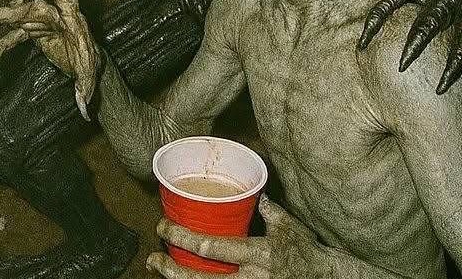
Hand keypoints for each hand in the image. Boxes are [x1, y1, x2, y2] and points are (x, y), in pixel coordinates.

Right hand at [0, 0, 99, 119]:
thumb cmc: (94, 66)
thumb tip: (81, 108)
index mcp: (65, 7)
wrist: (92, 71)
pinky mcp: (28, 34)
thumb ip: (86, 91)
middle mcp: (46, 9)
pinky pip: (4, 45)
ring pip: (4, 24)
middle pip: (16, 10)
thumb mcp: (92, 77)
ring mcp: (35, 21)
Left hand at [149, 196, 324, 278]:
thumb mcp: (288, 226)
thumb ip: (267, 208)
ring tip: (161, 271)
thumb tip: (253, 190)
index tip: (163, 226)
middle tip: (153, 258)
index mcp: (259, 255)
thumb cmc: (308, 253)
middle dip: (173, 270)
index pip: (213, 247)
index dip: (183, 237)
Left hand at [360, 0, 461, 92]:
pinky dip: (458, 66)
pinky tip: (447, 83)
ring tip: (439, 87)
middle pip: (428, 22)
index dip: (379, 19)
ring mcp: (460, 6)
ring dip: (448, 64)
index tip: (362, 43)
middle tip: (402, 67)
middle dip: (416, 45)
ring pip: (456, 38)